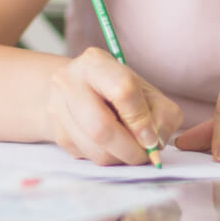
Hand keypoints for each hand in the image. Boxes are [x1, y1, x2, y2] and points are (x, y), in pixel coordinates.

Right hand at [48, 48, 183, 165]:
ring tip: (130, 149)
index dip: (141, 120)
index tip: (152, 138)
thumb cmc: (118, 90)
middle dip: (130, 149)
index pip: (122, 91)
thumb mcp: (146, 92)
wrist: (76, 91)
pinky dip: (108, 158)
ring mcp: (58, 109)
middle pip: (101, 127)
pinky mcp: (58, 134)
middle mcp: (69, 82)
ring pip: (95, 149)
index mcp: (95, 62)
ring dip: (120, 158)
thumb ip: (161, 114)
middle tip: (145, 155)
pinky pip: (88, 157)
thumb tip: (156, 143)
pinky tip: (112, 145)